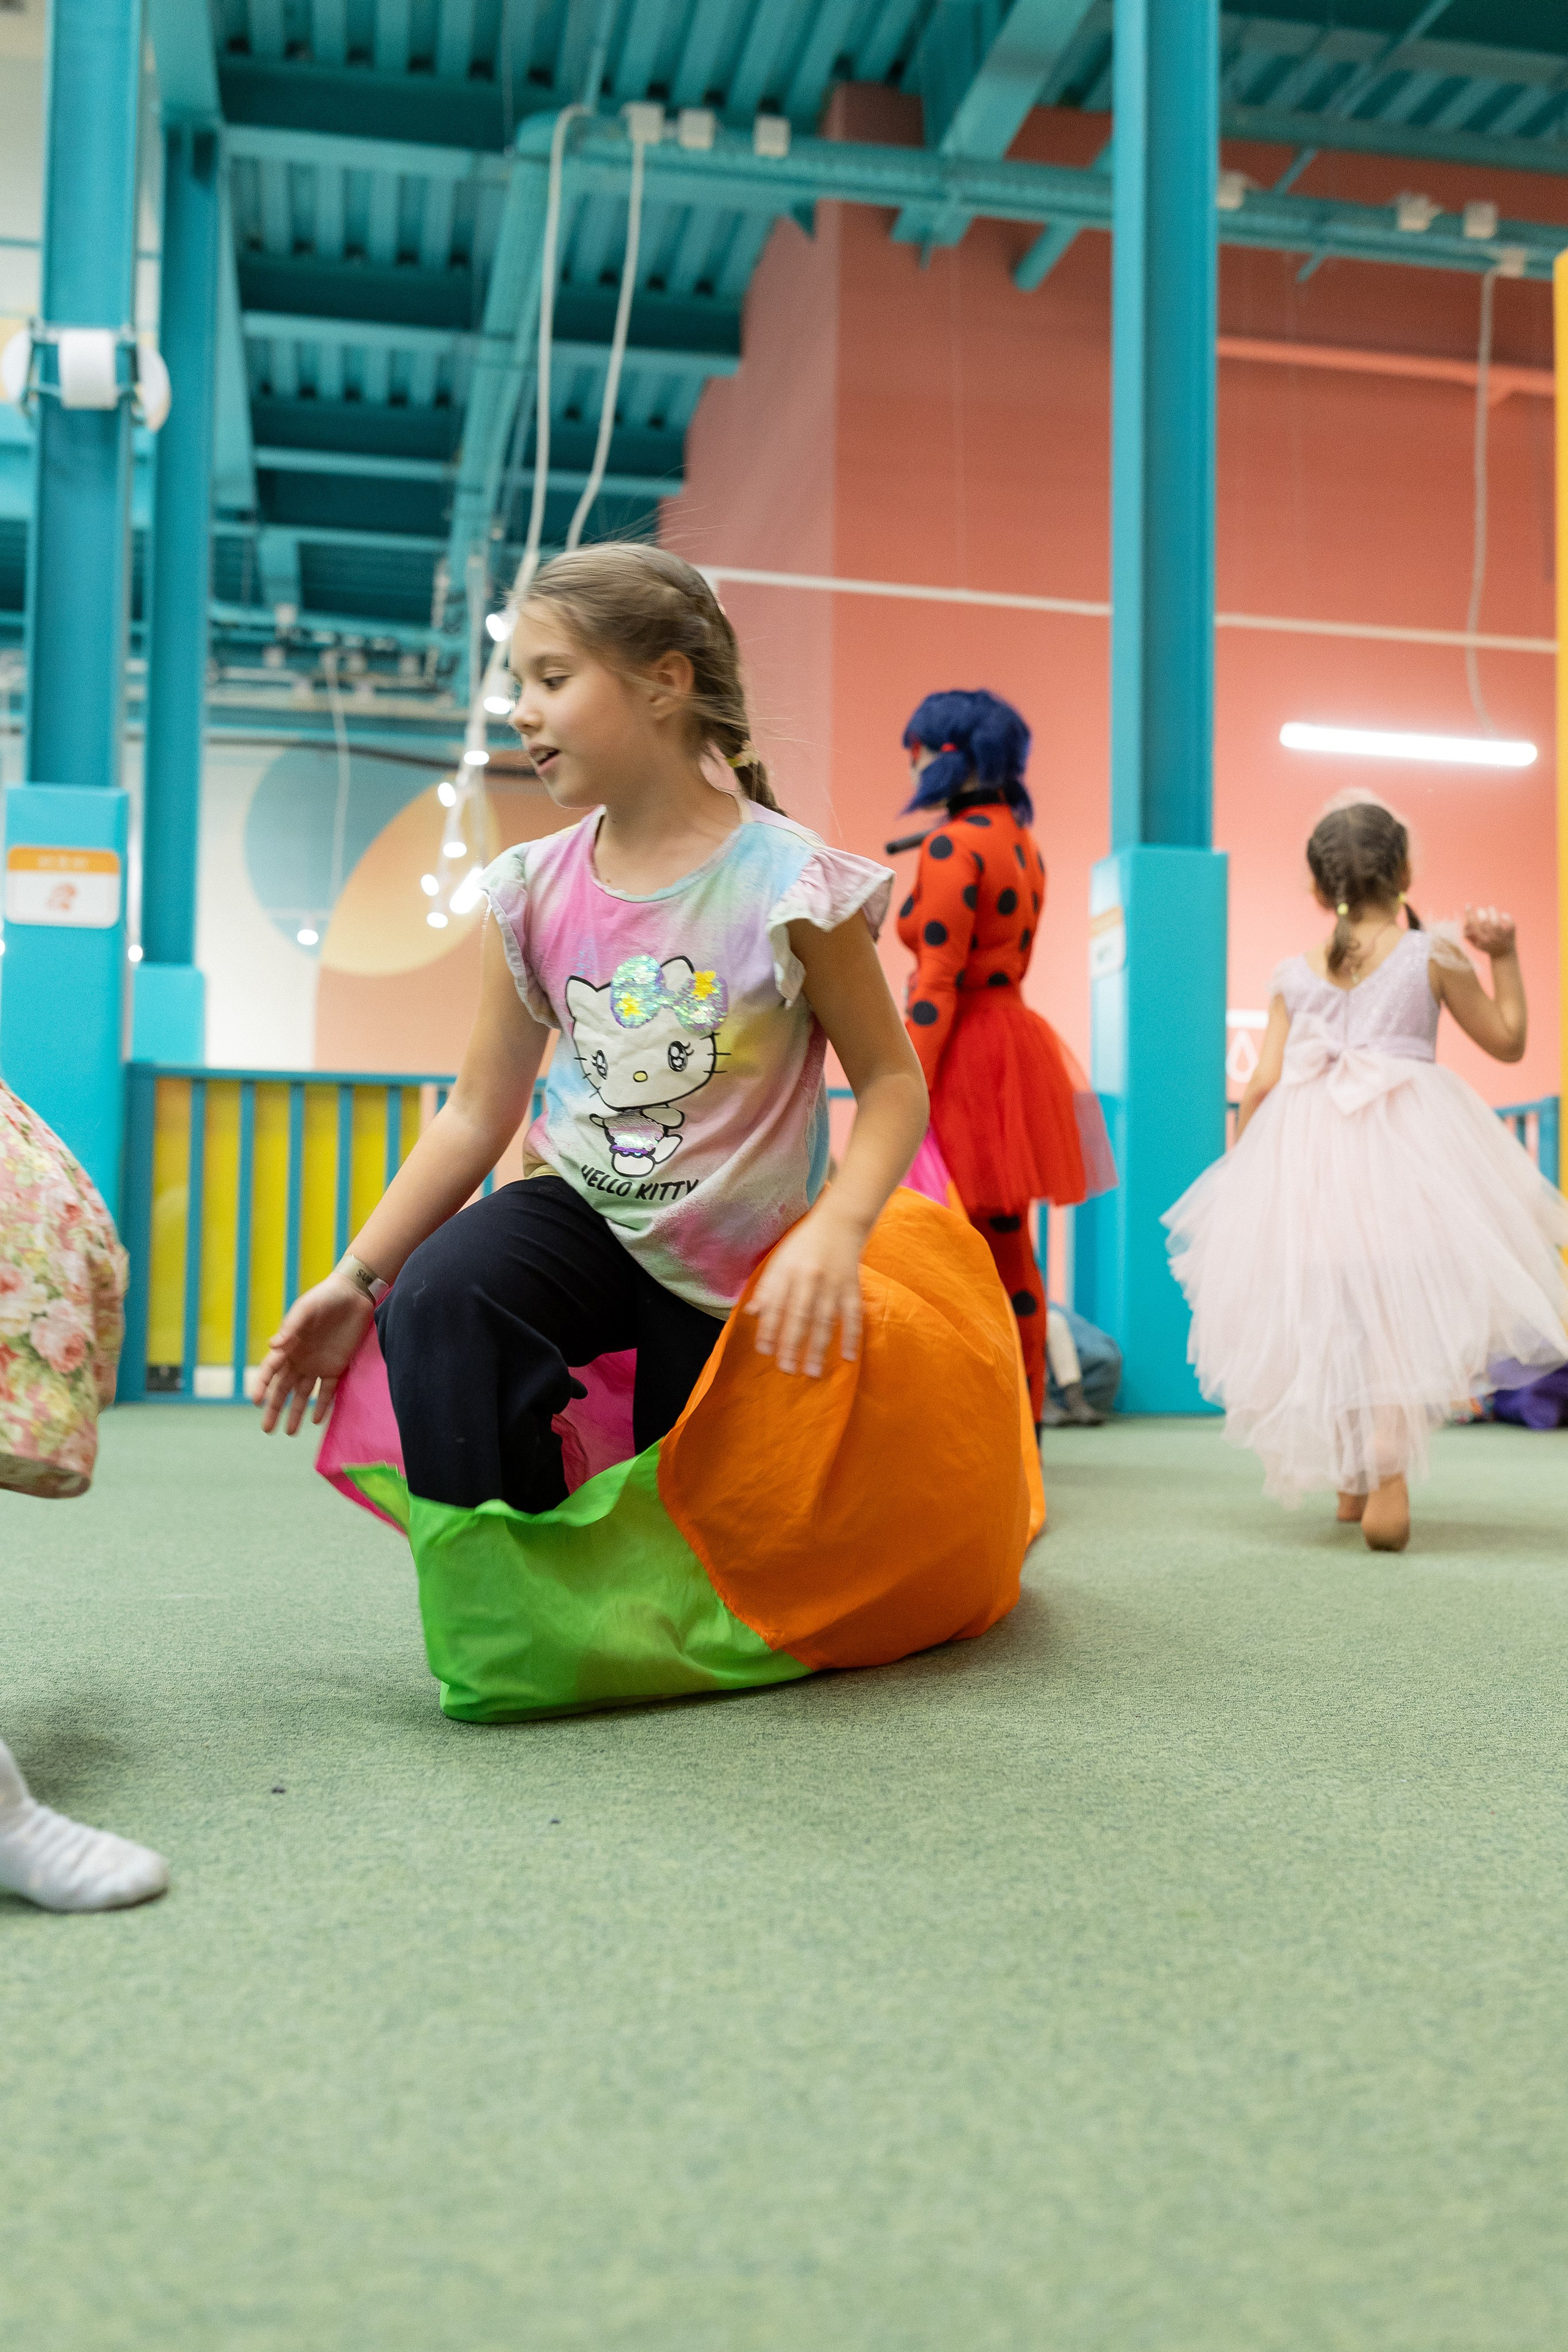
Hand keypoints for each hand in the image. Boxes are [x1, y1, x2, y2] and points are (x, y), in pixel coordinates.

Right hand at [257, 1271, 374, 1434]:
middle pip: (283, 1388)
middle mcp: (299, 1359)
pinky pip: (328, 1391)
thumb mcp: (306, 1310)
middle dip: (274, 1408)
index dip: (262, 1386)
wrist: (353, 1295)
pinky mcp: (336, 1367)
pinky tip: (316, 1420)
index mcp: (288, 1346)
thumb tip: (272, 1346)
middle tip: (266, 1429)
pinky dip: (323, 1405)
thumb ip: (291, 1328)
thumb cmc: (325, 1298)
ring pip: (303, 1394)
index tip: (255, 1401)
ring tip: (289, 1432)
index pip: (270, 1370)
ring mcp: (317, 1365)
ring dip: (296, 1412)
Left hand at [746, 1205, 865, 1376]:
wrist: (840, 1221)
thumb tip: (752, 1314)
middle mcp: (809, 1278)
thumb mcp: (779, 1260)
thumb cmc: (804, 1244)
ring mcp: (833, 1284)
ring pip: (825, 1320)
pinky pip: (853, 1316)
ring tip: (813, 1372)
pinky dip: (852, 1337)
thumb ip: (767, 1287)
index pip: (775, 1304)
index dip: (769, 1328)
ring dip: (819, 1348)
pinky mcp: (853, 1287)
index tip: (764, 1351)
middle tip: (787, 1370)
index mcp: (787, 1271)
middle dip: (792, 1345)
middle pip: (800, 1315)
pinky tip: (849, 1358)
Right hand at [1464, 904, 1516, 958]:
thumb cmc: (1486, 945)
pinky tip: (1502, 915)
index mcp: (1480, 941)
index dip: (1469, 914)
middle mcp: (1490, 939)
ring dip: (1492, 912)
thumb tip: (1465, 922)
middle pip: (1484, 923)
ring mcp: (1501, 937)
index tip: (1468, 905)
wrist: (1502, 955)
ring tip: (1491, 908)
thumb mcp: (1475, 943)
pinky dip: (1506, 917)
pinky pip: (1509, 924)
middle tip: (1480, 909)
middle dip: (1481, 912)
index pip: (1471, 926)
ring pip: (1496, 923)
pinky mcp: (1511, 934)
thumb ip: (1468, 934)